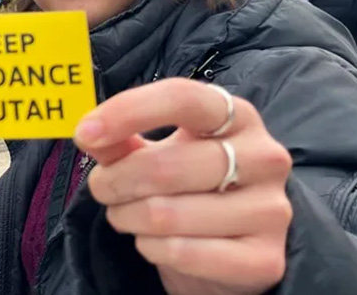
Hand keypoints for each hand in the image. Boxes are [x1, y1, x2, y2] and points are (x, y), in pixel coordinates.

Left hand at [74, 78, 292, 294]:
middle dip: (115, 181)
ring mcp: (271, 210)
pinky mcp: (265, 259)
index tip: (85, 132)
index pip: (182, 98)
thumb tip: (88, 134)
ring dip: (127, 217)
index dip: (127, 111)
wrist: (231, 248)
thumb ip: (121, 139)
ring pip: (166, 214)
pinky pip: (181, 252)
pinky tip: (154, 242)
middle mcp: (264, 157)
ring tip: (127, 215)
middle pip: (165, 165)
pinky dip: (150, 248)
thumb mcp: (156, 151)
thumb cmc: (189, 185)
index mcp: (238, 115)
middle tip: (103, 188)